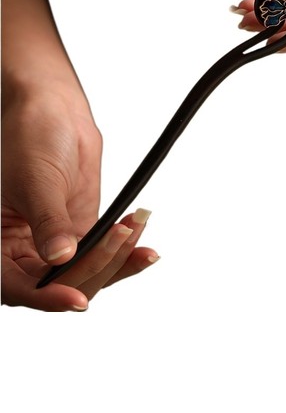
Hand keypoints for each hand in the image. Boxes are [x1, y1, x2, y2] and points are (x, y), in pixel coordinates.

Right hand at [1, 85, 158, 310]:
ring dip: (117, 258)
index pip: (18, 286)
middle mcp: (23, 250)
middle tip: (120, 238)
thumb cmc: (30, 137)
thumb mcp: (35, 181)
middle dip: (95, 267)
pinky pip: (102, 252)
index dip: (46, 297)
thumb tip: (60, 256)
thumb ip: (48, 222)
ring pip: (86, 272)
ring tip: (136, 230)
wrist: (54, 113)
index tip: (76, 300)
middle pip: (60, 283)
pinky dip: (125, 248)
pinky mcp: (80, 232)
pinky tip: (141, 236)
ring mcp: (54, 243)